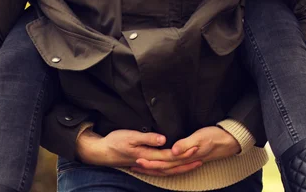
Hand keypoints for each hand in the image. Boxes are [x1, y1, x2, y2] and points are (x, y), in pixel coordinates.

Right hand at [75, 129, 200, 172]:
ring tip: (195, 163)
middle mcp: (150, 162)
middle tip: (202, 156)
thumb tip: (164, 140)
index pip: (170, 156)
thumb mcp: (131, 136)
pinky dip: (171, 169)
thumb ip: (148, 138)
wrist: (102, 151)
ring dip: (182, 167)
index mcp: (148, 155)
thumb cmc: (116, 141)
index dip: (184, 152)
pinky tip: (176, 168)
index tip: (196, 148)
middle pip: (172, 165)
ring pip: (168, 169)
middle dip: (187, 161)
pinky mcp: (145, 164)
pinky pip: (162, 170)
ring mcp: (147, 165)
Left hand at [132, 126, 239, 175]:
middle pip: (164, 166)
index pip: (164, 161)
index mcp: (185, 156)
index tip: (137, 159)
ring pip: (169, 167)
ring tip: (144, 166)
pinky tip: (163, 162)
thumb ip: (186, 144)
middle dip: (150, 166)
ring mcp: (188, 159)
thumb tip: (172, 151)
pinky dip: (166, 165)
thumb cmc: (214, 136)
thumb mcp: (200, 138)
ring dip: (156, 167)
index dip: (150, 161)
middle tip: (134, 165)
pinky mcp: (191, 156)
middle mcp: (185, 160)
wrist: (230, 140)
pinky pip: (175, 164)